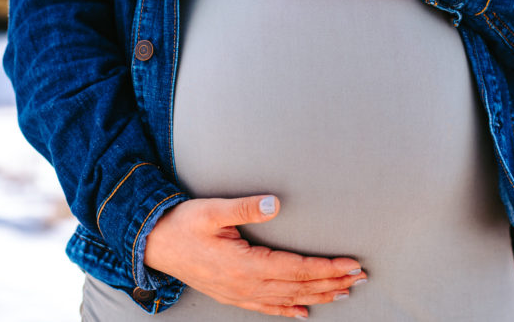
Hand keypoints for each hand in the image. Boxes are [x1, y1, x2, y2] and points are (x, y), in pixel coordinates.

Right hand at [144, 195, 366, 318]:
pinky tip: (303, 312)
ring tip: (345, 292)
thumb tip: (275, 203)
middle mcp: (244, 285)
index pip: (296, 269)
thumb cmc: (183, 224)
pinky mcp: (231, 295)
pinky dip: (287, 311)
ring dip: (318, 296)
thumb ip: (245, 207)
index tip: (351, 264)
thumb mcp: (212, 210)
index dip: (326, 268)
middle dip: (332, 283)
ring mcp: (238, 293)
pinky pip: (265, 308)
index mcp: (244, 264)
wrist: (152, 244)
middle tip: (361, 278)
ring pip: (286, 299)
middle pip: (298, 287)